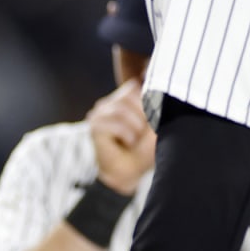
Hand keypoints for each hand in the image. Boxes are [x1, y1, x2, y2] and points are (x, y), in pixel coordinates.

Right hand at [86, 79, 154, 193]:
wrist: (129, 172)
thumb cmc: (143, 149)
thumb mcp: (154, 123)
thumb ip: (153, 103)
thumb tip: (146, 78)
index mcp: (123, 98)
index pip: (133, 86)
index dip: (145, 104)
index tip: (149, 122)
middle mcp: (109, 102)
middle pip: (128, 96)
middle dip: (141, 117)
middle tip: (140, 134)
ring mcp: (99, 113)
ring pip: (121, 110)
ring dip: (134, 129)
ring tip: (133, 140)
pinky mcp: (95, 126)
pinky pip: (116, 124)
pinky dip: (127, 135)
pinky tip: (127, 143)